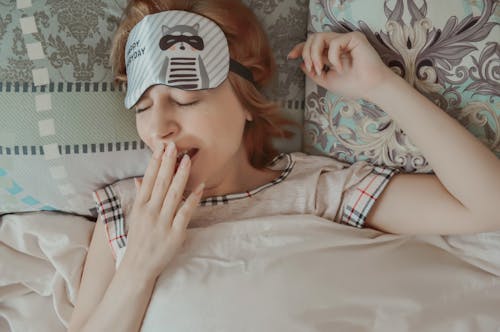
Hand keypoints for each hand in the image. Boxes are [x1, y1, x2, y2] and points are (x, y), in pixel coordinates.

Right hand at [120, 142, 203, 278]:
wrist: (138, 267)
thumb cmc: (138, 240)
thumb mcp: (135, 217)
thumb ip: (140, 197)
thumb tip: (140, 179)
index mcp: (140, 206)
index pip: (148, 179)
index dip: (155, 162)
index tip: (161, 147)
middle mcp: (150, 212)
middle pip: (161, 183)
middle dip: (168, 163)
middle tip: (174, 145)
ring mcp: (162, 223)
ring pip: (173, 195)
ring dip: (181, 176)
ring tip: (187, 160)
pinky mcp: (175, 234)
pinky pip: (185, 213)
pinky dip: (192, 199)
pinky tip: (199, 187)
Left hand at [288, 31, 394, 100]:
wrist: (369, 89)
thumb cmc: (352, 86)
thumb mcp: (326, 80)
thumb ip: (313, 72)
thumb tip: (302, 63)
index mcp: (331, 53)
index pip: (312, 45)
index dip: (300, 48)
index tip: (291, 56)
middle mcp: (337, 45)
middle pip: (312, 38)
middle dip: (307, 53)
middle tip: (314, 69)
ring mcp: (345, 40)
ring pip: (319, 37)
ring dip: (314, 54)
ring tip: (320, 68)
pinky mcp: (354, 38)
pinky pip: (334, 43)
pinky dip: (333, 58)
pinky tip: (340, 68)